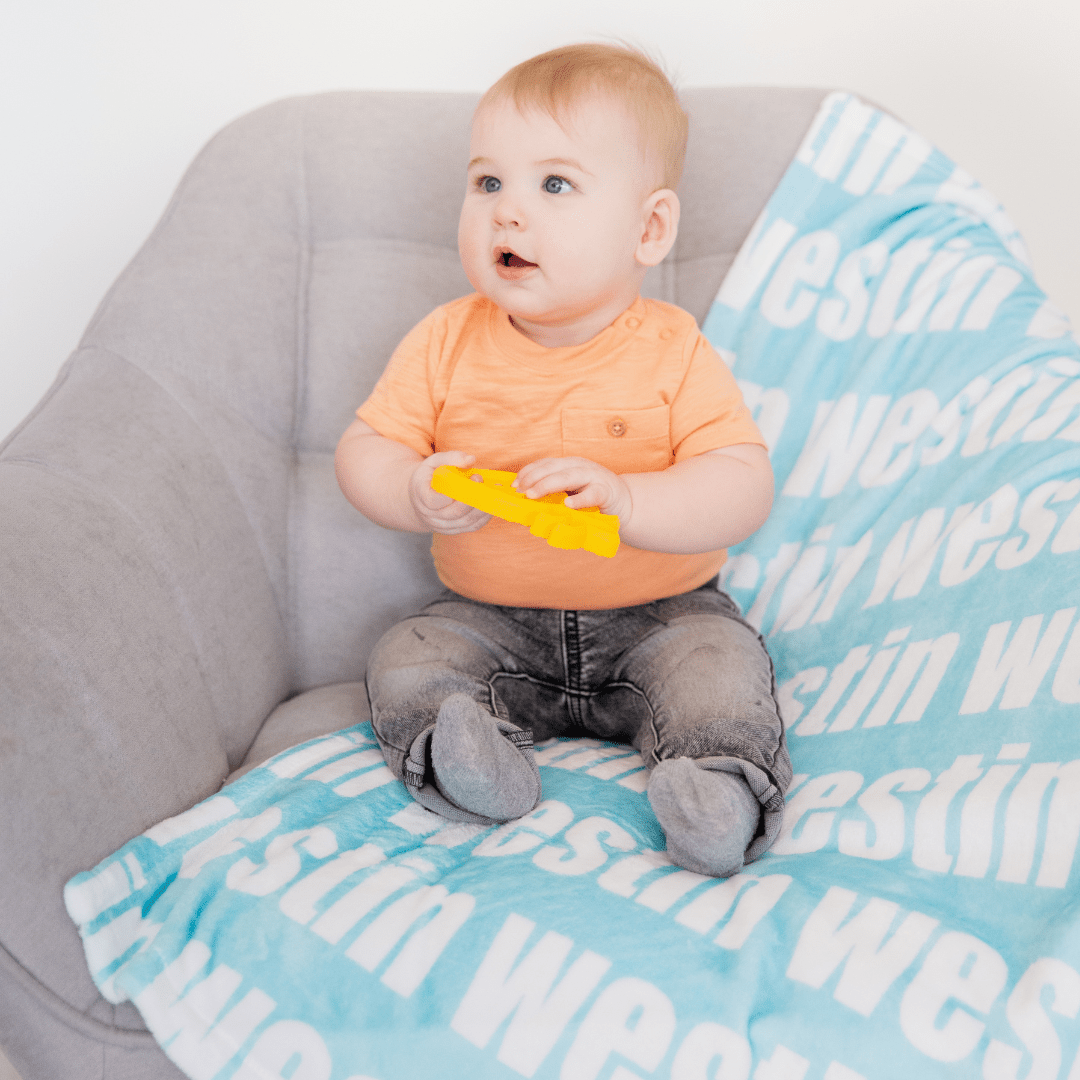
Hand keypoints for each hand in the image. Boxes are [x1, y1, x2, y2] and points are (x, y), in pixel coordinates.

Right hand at [409, 452, 492, 534]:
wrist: (420, 496)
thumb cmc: (429, 476)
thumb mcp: (434, 462)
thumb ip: (451, 458)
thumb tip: (471, 460)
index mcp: (421, 496)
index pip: (434, 501)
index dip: (451, 495)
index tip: (468, 481)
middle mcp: (429, 515)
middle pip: (454, 513)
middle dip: (472, 499)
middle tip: (482, 482)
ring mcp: (441, 525)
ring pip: (465, 522)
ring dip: (481, 509)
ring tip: (491, 494)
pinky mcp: (453, 530)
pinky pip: (471, 527)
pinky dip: (483, 518)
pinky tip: (490, 505)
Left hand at [512, 457, 632, 522]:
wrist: (625, 502)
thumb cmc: (592, 497)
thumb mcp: (570, 491)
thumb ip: (552, 494)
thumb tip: (526, 506)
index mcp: (569, 464)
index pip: (544, 463)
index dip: (528, 472)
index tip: (514, 484)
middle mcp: (580, 466)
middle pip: (552, 467)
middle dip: (533, 478)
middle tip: (519, 491)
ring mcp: (593, 477)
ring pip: (568, 476)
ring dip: (547, 485)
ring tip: (533, 495)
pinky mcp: (606, 492)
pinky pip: (592, 494)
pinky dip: (579, 499)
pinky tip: (568, 504)